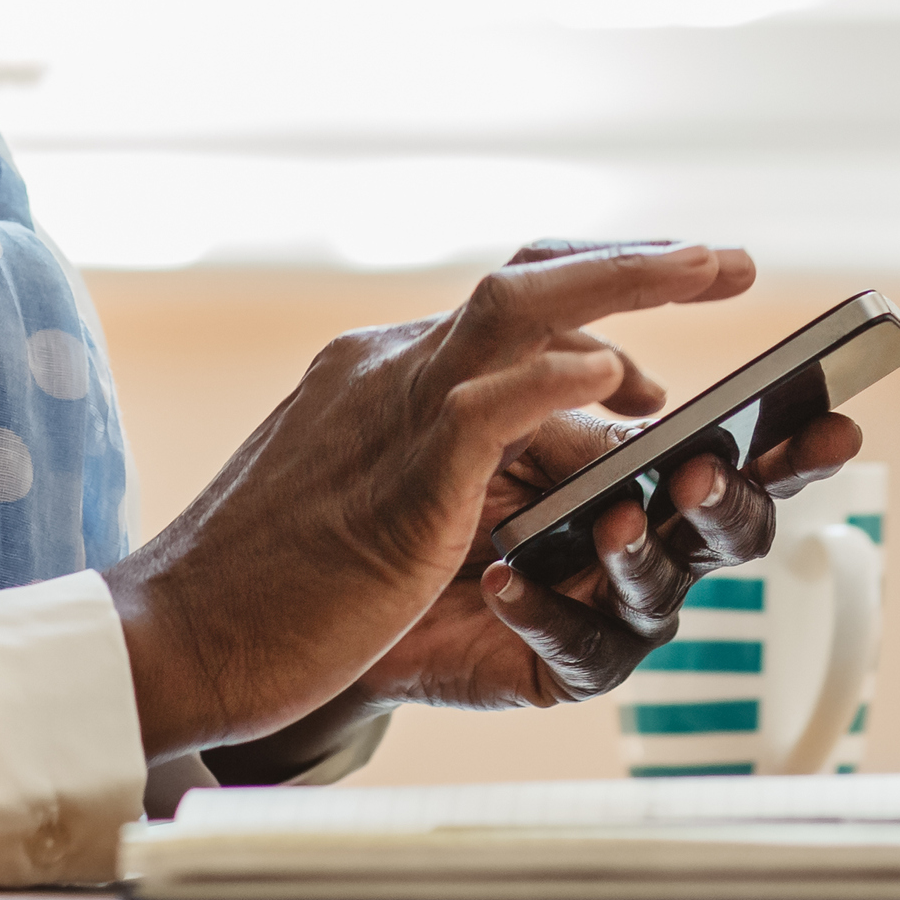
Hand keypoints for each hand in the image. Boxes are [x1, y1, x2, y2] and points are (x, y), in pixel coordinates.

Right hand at [105, 238, 763, 758]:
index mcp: (383, 373)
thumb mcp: (383, 507)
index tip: (664, 306)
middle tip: (727, 260)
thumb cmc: (275, 590)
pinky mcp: (395, 483)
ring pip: (515, 311)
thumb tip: (576, 452)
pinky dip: (553, 381)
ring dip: (623, 285)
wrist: (172, 639)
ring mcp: (390, 416)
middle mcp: (388, 370)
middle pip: (524, 282)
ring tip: (709, 272)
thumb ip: (463, 468)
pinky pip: (483, 405)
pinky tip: (619, 382)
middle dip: (635, 263)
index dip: (593, 288)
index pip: (502, 303)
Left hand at [342, 337, 867, 721]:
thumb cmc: (440, 483)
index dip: (799, 442)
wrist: (351, 579)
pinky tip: (507, 580)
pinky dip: (544, 607)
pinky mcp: (562, 664)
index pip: (747, 452)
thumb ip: (565, 394)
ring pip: (663, 591)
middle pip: (733, 527)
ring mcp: (614, 607)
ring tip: (606, 523)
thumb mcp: (497, 413)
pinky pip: (576, 645)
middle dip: (728, 498)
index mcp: (655, 469)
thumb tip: (633, 387)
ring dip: (639, 553)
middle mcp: (654, 539)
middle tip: (694, 474)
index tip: (837, 419)